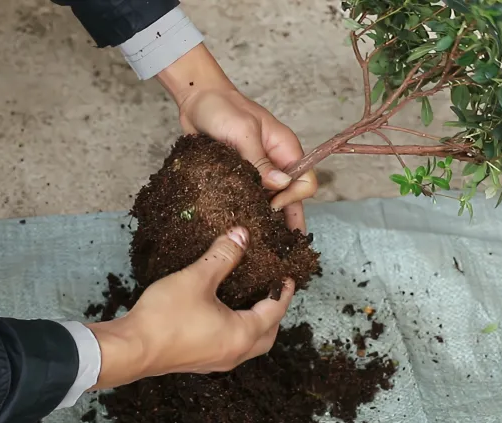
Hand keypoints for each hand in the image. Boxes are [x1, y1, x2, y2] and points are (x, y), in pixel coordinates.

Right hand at [86, 227, 294, 388]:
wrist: (129, 349)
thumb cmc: (165, 316)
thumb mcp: (197, 278)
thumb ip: (222, 255)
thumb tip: (241, 235)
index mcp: (241, 334)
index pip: (274, 311)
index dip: (283, 292)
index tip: (288, 277)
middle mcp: (234, 353)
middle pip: (267, 335)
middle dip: (274, 313)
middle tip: (272, 291)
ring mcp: (215, 361)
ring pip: (249, 344)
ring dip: (256, 324)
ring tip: (251, 300)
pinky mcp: (199, 362)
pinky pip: (230, 347)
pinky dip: (237, 331)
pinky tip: (224, 314)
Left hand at [155, 44, 317, 232]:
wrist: (196, 98)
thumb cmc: (221, 108)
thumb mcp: (242, 132)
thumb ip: (260, 161)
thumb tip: (281, 185)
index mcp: (286, 150)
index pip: (305, 182)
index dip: (292, 198)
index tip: (271, 205)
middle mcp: (276, 163)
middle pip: (291, 197)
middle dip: (286, 218)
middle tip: (276, 244)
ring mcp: (258, 171)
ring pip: (271, 200)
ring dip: (266, 217)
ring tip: (258, 241)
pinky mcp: (239, 176)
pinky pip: (250, 197)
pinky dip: (248, 210)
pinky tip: (241, 226)